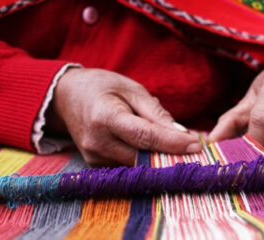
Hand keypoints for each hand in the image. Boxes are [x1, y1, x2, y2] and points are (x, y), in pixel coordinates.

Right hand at [52, 68, 201, 165]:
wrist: (66, 97)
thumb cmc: (102, 87)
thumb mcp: (131, 88)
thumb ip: (155, 112)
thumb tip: (181, 133)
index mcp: (105, 117)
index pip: (145, 137)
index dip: (173, 143)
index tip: (197, 146)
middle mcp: (97, 142)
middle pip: (143, 156)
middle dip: (170, 154)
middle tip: (195, 149)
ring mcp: (94, 157)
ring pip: (137, 164)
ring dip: (158, 157)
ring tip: (172, 143)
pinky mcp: (95, 164)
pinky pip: (127, 165)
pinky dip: (143, 158)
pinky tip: (150, 146)